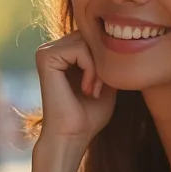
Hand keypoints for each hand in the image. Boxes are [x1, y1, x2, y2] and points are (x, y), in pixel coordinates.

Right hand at [35, 31, 116, 146]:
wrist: (72, 136)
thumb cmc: (89, 116)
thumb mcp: (106, 82)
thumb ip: (110, 60)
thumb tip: (124, 39)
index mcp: (63, 53)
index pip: (94, 36)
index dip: (106, 57)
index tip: (105, 85)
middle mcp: (52, 49)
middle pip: (91, 35)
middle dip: (103, 60)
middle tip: (100, 88)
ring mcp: (46, 51)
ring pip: (87, 40)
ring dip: (98, 67)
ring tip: (94, 90)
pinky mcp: (45, 57)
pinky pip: (80, 49)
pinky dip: (90, 69)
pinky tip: (87, 88)